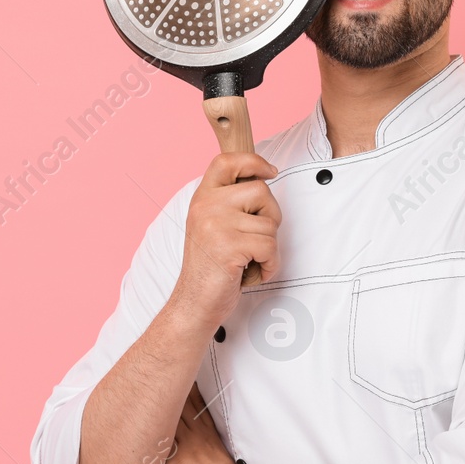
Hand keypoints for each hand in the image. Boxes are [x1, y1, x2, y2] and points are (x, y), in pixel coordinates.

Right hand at [172, 152, 280, 329]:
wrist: (194, 302)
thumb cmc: (210, 267)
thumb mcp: (211, 224)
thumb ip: (229, 202)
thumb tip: (262, 179)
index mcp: (202, 197)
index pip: (227, 161)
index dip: (253, 161)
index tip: (270, 172)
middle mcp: (206, 205)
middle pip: (262, 191)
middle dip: (270, 217)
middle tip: (254, 240)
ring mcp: (216, 224)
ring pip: (270, 223)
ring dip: (269, 248)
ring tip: (248, 260)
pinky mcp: (229, 245)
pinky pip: (270, 246)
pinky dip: (270, 264)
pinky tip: (251, 272)